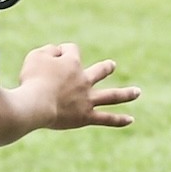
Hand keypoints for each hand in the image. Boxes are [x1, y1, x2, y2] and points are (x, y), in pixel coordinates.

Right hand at [19, 43, 139, 129]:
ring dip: (126, 93)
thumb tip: (57, 51)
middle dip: (105, 68)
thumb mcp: (35, 57)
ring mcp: (87, 99)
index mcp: (72, 64)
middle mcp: (84, 80)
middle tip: (111, 66)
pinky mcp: (85, 116)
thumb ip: (48, 51)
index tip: (49, 59)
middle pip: (99, 71)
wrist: (36, 103)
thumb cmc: (33, 80)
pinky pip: (106, 118)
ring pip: (111, 95)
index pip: (72, 51)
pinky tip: (131, 120)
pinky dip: (118, 120)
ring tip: (137, 92)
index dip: (62, 52)